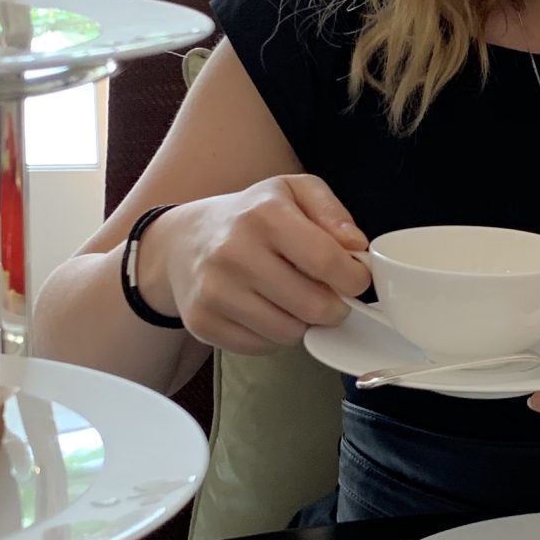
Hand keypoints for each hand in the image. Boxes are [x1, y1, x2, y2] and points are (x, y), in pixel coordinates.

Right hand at [142, 176, 370, 354]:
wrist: (183, 241)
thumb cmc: (250, 216)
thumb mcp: (293, 192)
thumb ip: (332, 211)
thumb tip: (356, 246)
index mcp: (264, 214)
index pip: (327, 260)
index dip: (354, 278)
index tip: (355, 279)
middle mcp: (234, 253)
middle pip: (313, 306)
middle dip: (334, 307)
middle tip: (329, 296)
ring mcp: (214, 291)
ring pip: (289, 333)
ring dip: (302, 322)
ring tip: (293, 300)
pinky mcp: (203, 322)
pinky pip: (262, 347)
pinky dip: (273, 336)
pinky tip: (266, 310)